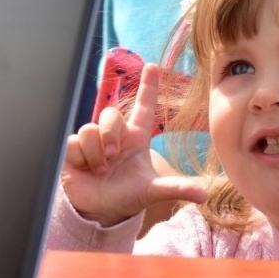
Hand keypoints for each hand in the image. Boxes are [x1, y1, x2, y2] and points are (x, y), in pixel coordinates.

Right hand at [61, 63, 206, 225]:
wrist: (99, 211)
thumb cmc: (127, 196)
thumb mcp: (152, 191)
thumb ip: (176, 188)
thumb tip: (205, 193)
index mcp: (136, 138)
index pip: (144, 106)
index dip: (148, 86)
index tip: (152, 66)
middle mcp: (115, 135)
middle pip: (110, 114)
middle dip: (110, 134)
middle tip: (112, 157)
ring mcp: (93, 141)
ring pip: (89, 129)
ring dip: (95, 153)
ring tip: (100, 170)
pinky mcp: (73, 149)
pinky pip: (74, 142)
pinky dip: (81, 158)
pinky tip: (84, 169)